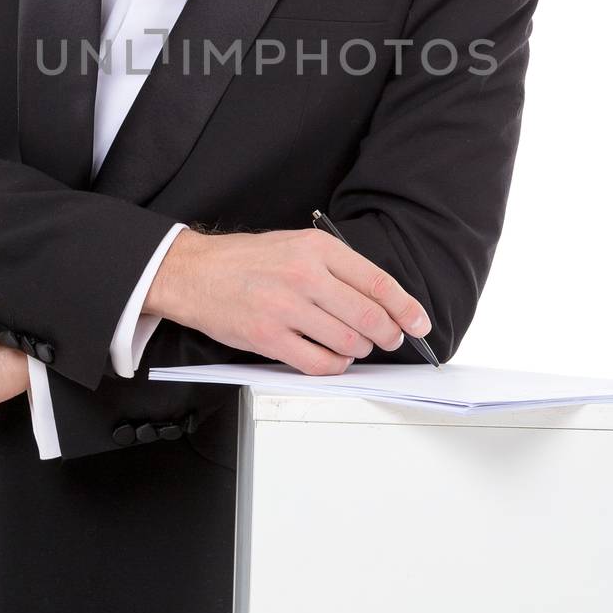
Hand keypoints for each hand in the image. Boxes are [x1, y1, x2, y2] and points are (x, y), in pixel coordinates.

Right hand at [146, 226, 431, 374]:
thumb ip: (336, 269)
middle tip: (390, 341)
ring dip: (358, 352)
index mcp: (317, 248)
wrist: (193, 272)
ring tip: (353, 348)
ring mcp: (285, 307)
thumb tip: (379, 301)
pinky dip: (334, 367)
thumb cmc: (246, 260)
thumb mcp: (296, 246)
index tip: (419, 323)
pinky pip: (318, 363)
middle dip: (388, 335)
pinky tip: (332, 360)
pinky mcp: (267, 337)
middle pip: (367, 316)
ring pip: (347, 343)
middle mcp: (304, 275)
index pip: (377, 282)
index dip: (405, 307)